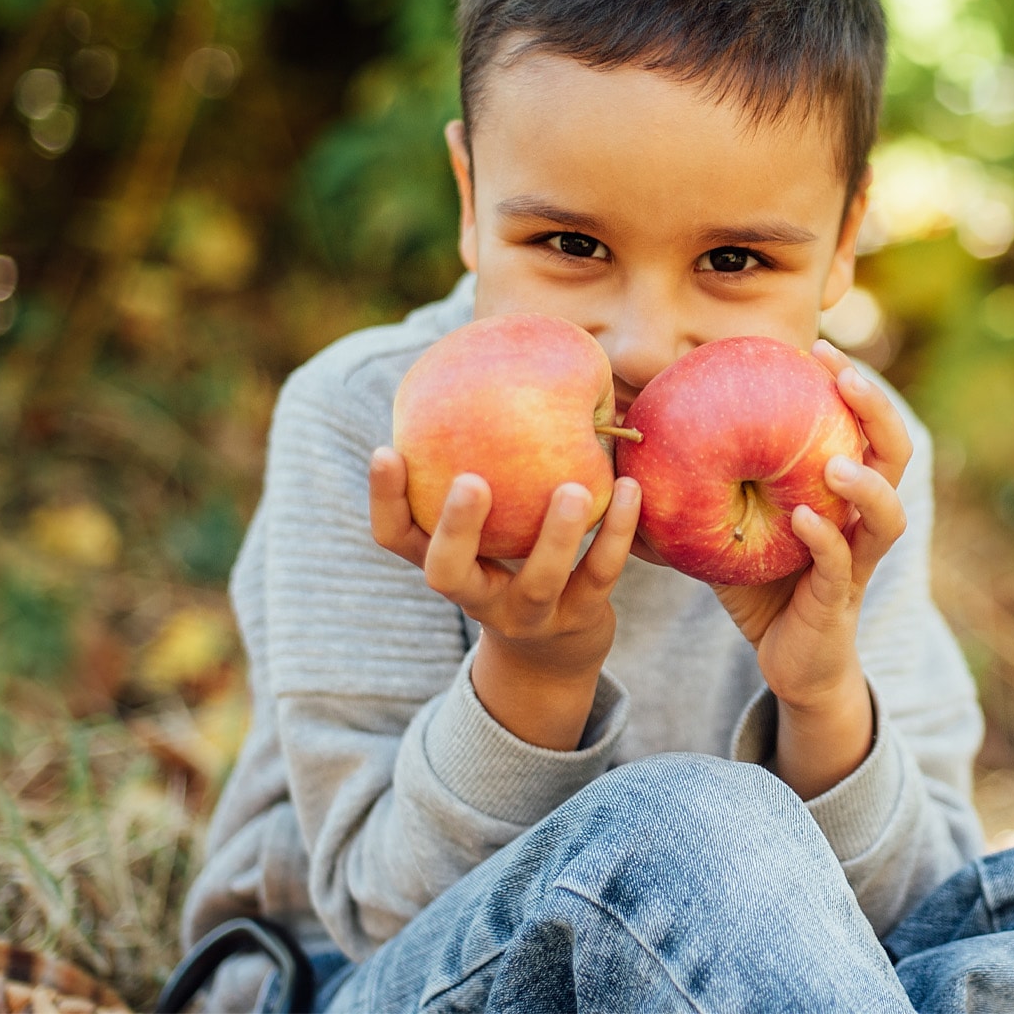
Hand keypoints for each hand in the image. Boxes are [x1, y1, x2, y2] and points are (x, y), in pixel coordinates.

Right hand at [370, 448, 639, 749]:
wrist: (557, 648)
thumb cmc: (515, 555)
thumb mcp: (489, 523)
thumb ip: (481, 464)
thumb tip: (482, 366)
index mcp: (444, 562)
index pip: (395, 537)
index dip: (384, 500)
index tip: (386, 449)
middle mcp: (475, 594)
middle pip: (447, 572)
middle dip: (456, 527)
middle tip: (471, 481)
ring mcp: (527, 614)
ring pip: (537, 582)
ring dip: (554, 535)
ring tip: (571, 489)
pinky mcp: (579, 619)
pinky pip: (600, 575)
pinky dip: (616, 532)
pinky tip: (629, 488)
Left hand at [714, 341, 911, 796]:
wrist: (788, 664)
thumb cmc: (760, 585)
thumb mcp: (728, 525)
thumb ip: (697, 486)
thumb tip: (631, 450)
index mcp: (844, 492)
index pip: (861, 426)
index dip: (850, 386)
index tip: (819, 347)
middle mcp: (861, 521)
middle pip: (894, 456)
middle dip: (877, 411)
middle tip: (847, 377)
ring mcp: (857, 563)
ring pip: (887, 516)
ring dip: (867, 483)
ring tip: (838, 460)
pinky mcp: (838, 604)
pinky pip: (841, 567)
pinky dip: (827, 541)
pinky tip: (805, 518)